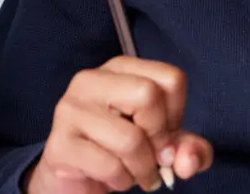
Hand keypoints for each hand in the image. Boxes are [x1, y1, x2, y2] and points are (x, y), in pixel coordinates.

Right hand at [26, 57, 212, 192]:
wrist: (75, 180)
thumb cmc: (121, 152)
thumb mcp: (164, 146)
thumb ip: (189, 148)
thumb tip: (188, 160)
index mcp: (119, 69)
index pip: (171, 78)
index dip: (176, 114)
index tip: (161, 133)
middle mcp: (91, 80)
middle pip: (148, 95)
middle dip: (159, 138)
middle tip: (152, 157)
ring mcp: (71, 110)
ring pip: (130, 138)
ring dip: (142, 169)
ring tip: (134, 173)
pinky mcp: (60, 144)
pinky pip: (109, 165)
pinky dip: (121, 181)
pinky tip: (113, 178)